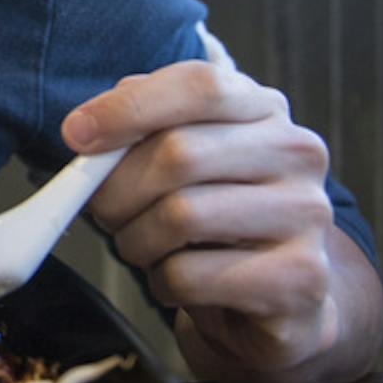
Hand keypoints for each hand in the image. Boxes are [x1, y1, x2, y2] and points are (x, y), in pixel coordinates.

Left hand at [64, 61, 374, 382]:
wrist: (277, 297)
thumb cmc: (212, 216)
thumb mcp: (179, 157)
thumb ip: (139, 127)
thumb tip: (85, 128)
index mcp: (263, 109)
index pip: (199, 85)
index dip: (129, 107)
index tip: (76, 135)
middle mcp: (296, 153)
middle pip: (179, 153)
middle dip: (117, 189)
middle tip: (104, 212)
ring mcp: (307, 216)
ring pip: (180, 217)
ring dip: (136, 240)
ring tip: (144, 247)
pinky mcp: (300, 279)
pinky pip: (190, 275)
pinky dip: (163, 284)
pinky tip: (179, 282)